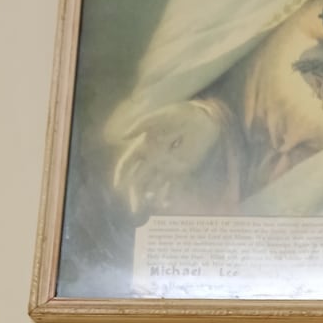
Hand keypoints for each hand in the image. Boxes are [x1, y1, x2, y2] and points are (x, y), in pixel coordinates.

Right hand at [112, 101, 219, 218]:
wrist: (203, 118)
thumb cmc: (180, 114)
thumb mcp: (160, 116)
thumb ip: (141, 124)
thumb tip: (122, 135)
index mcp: (144, 146)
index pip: (128, 162)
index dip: (121, 174)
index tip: (118, 186)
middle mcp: (153, 159)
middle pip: (139, 180)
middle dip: (135, 194)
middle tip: (135, 208)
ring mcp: (167, 167)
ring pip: (153, 186)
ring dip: (149, 197)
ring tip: (148, 207)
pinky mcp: (182, 171)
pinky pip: (172, 187)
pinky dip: (168, 197)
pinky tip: (165, 204)